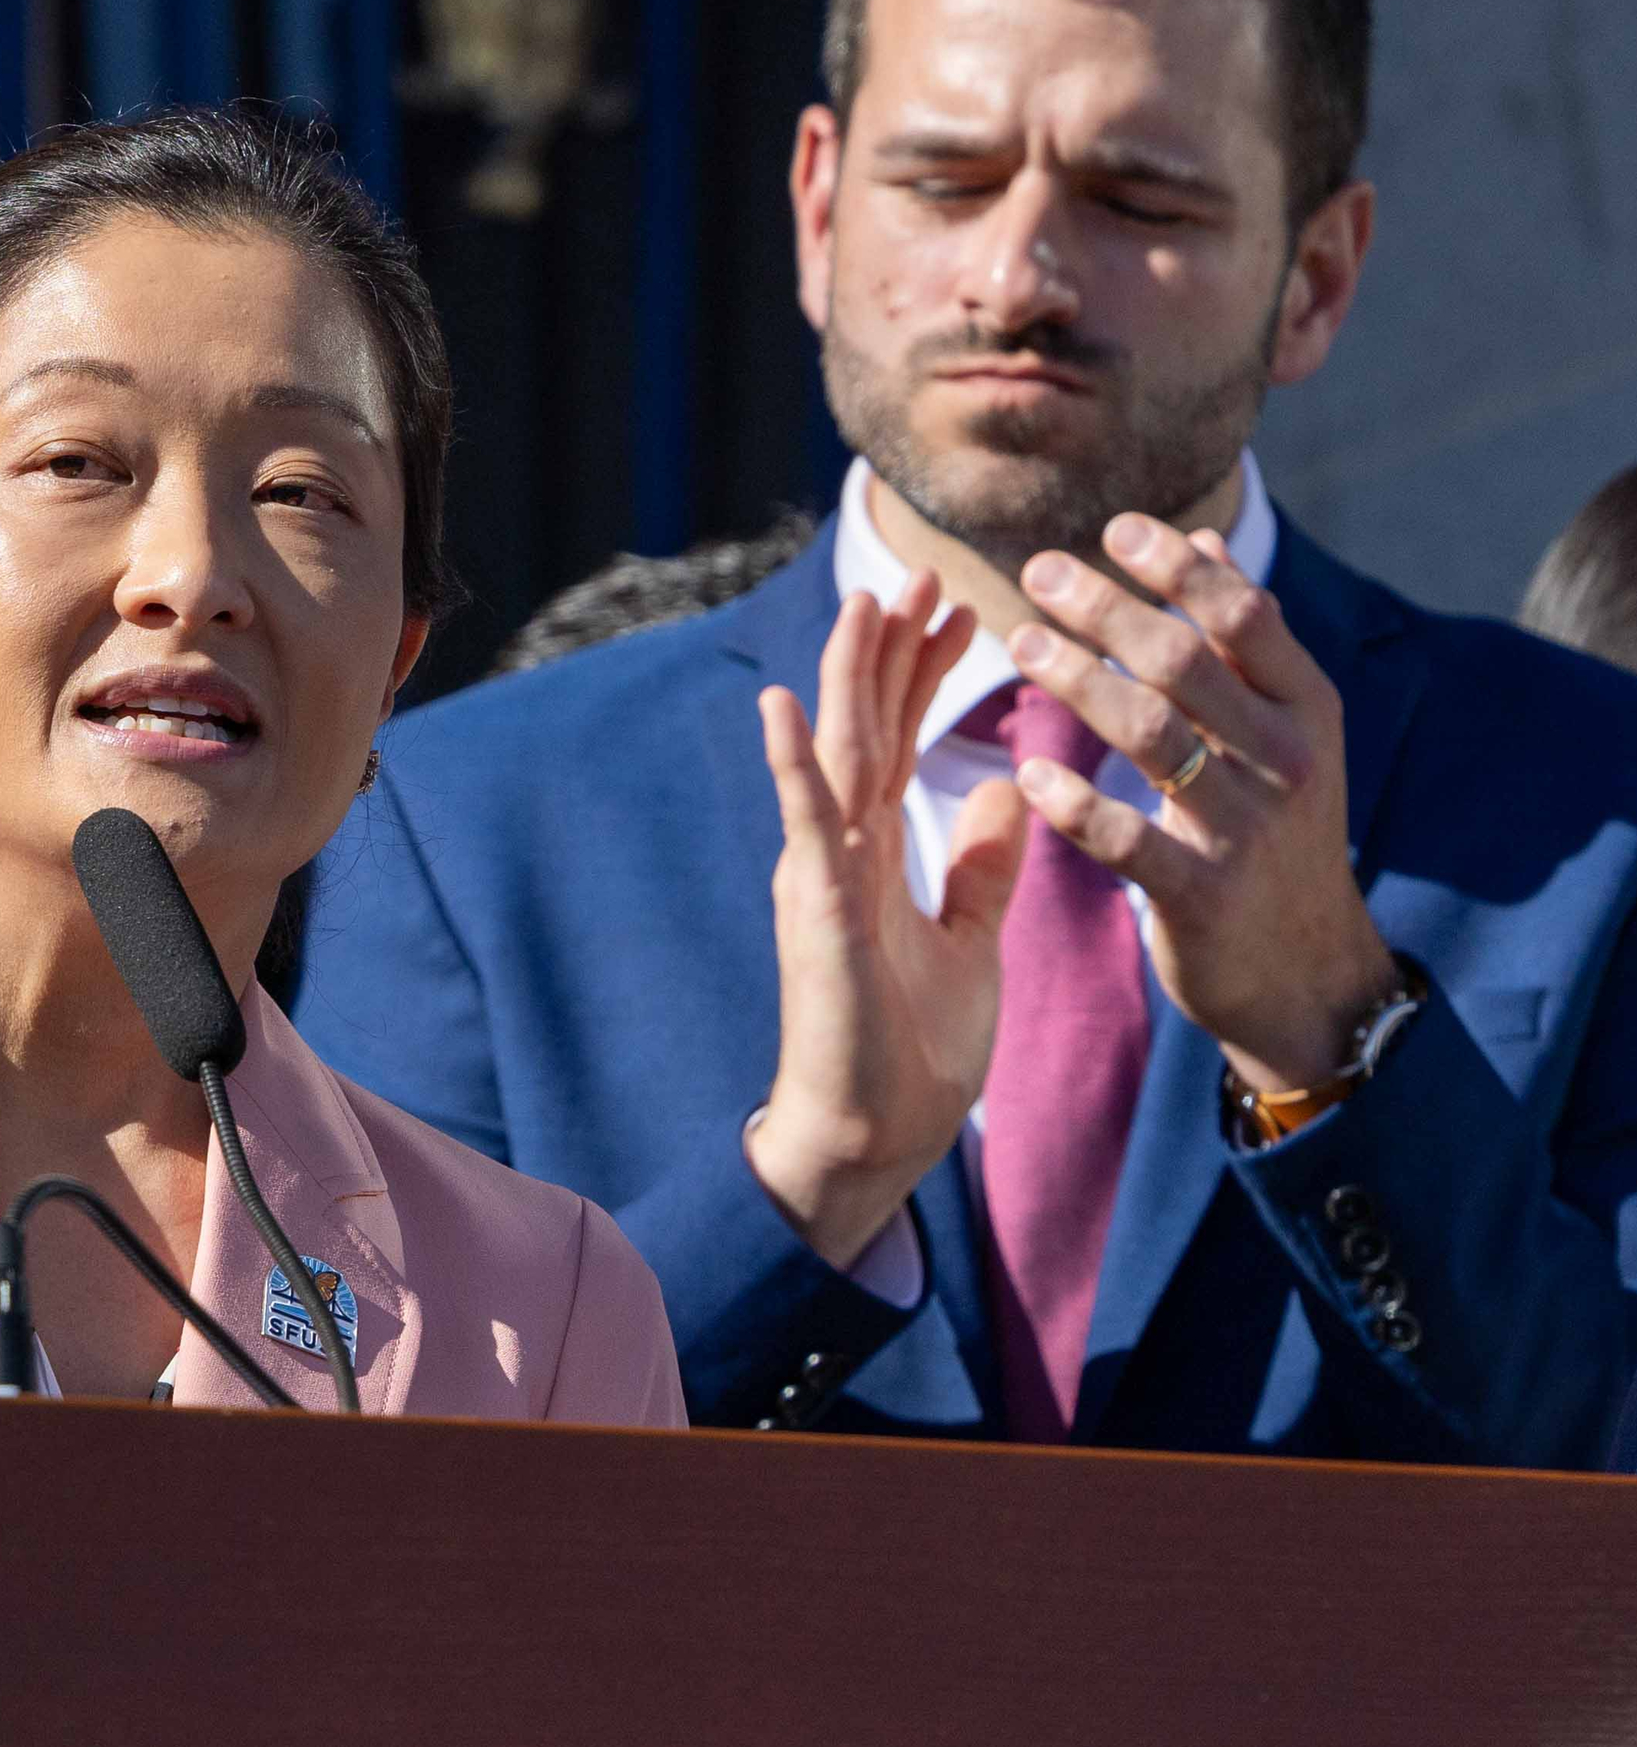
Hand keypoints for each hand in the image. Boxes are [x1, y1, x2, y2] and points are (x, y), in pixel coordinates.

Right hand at [749, 570, 1026, 1266]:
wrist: (873, 1135)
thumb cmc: (911, 1052)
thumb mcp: (970, 939)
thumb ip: (980, 866)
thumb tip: (1003, 794)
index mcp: (871, 852)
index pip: (900, 739)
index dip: (927, 673)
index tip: (962, 609)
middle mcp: (836, 849)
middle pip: (865, 726)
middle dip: (893, 650)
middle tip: (925, 574)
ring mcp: (820, 873)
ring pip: (834, 754)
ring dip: (847, 677)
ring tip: (867, 601)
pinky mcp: (812, 909)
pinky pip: (803, 823)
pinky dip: (791, 763)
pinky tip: (780, 706)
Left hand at [1009, 517, 1400, 1094]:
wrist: (1308, 971)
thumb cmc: (1276, 832)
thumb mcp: (1283, 733)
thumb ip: (1242, 645)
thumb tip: (1207, 544)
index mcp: (1306, 706)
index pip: (1243, 615)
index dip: (1177, 567)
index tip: (1113, 528)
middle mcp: (1286, 756)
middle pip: (1185, 662)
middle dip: (1107, 609)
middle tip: (1037, 574)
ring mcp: (1247, 826)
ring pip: (1151, 734)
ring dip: (1077, 681)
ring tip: (1018, 644)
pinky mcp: (1204, 894)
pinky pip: (1128, 841)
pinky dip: (1073, 805)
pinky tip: (1027, 774)